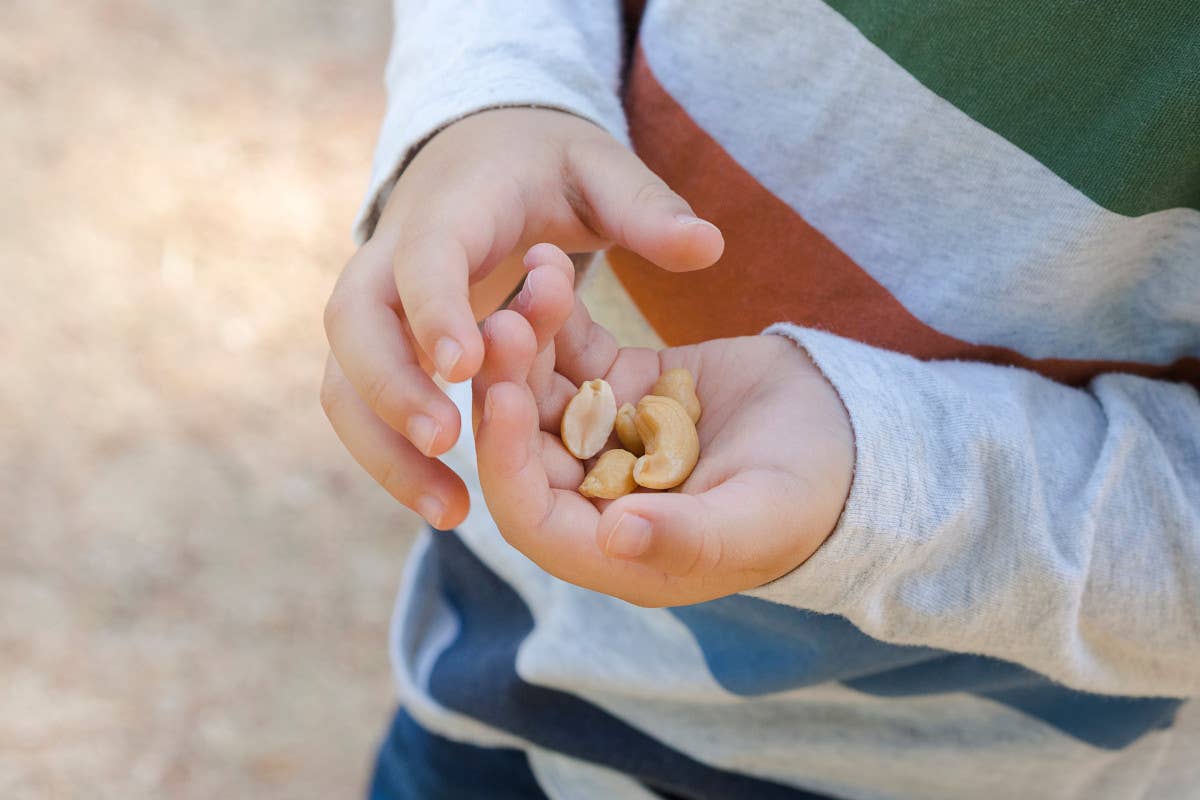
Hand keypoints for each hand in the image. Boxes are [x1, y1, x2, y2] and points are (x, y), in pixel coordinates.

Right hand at [320, 108, 723, 528]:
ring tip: (448, 510)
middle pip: (356, 325)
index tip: (466, 367)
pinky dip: (391, 455)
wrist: (479, 153)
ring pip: (344, 381)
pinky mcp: (383, 345)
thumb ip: (646, 207)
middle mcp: (392, 256)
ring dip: (384, 447)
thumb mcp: (599, 169)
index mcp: (450, 208)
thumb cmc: (546, 164)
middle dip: (391, 388)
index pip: (424, 256)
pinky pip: (363, 406)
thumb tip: (709, 246)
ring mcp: (378, 305)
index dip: (437, 309)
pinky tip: (445, 503)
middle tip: (448, 443)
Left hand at [473, 247, 854, 606]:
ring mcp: (606, 437)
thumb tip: (613, 538)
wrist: (850, 434)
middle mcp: (596, 495)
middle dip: (509, 386)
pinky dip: (562, 314)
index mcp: (616, 547)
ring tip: (533, 280)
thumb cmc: (813, 497)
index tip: (503, 402)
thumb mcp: (757, 520)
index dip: (508, 463)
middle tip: (503, 324)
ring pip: (545, 390)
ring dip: (529, 341)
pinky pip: (577, 350)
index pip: (533, 516)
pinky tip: (550, 263)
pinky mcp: (623, 386)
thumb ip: (688, 537)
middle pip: (528, 444)